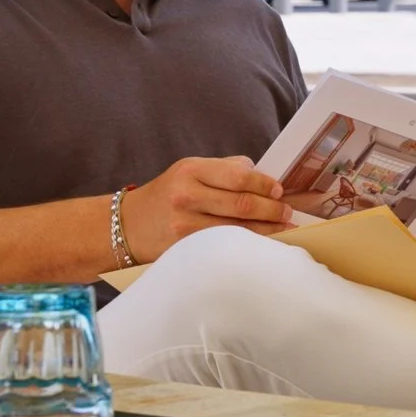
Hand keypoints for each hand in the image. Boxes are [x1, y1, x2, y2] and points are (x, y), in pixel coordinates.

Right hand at [121, 156, 291, 261]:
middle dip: (272, 209)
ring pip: (238, 228)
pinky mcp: (185, 247)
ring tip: (284, 228)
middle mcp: (187, 196)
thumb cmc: (167, 195)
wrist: (128, 226)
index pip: (239, 176)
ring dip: (267, 229)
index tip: (280, 191)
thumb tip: (263, 176)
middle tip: (287, 212)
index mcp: (191, 170)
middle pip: (243, 204)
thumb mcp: (189, 171)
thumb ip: (225, 169)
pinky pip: (225, 245)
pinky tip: (262, 243)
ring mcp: (185, 224)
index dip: (265, 185)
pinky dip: (248, 243)